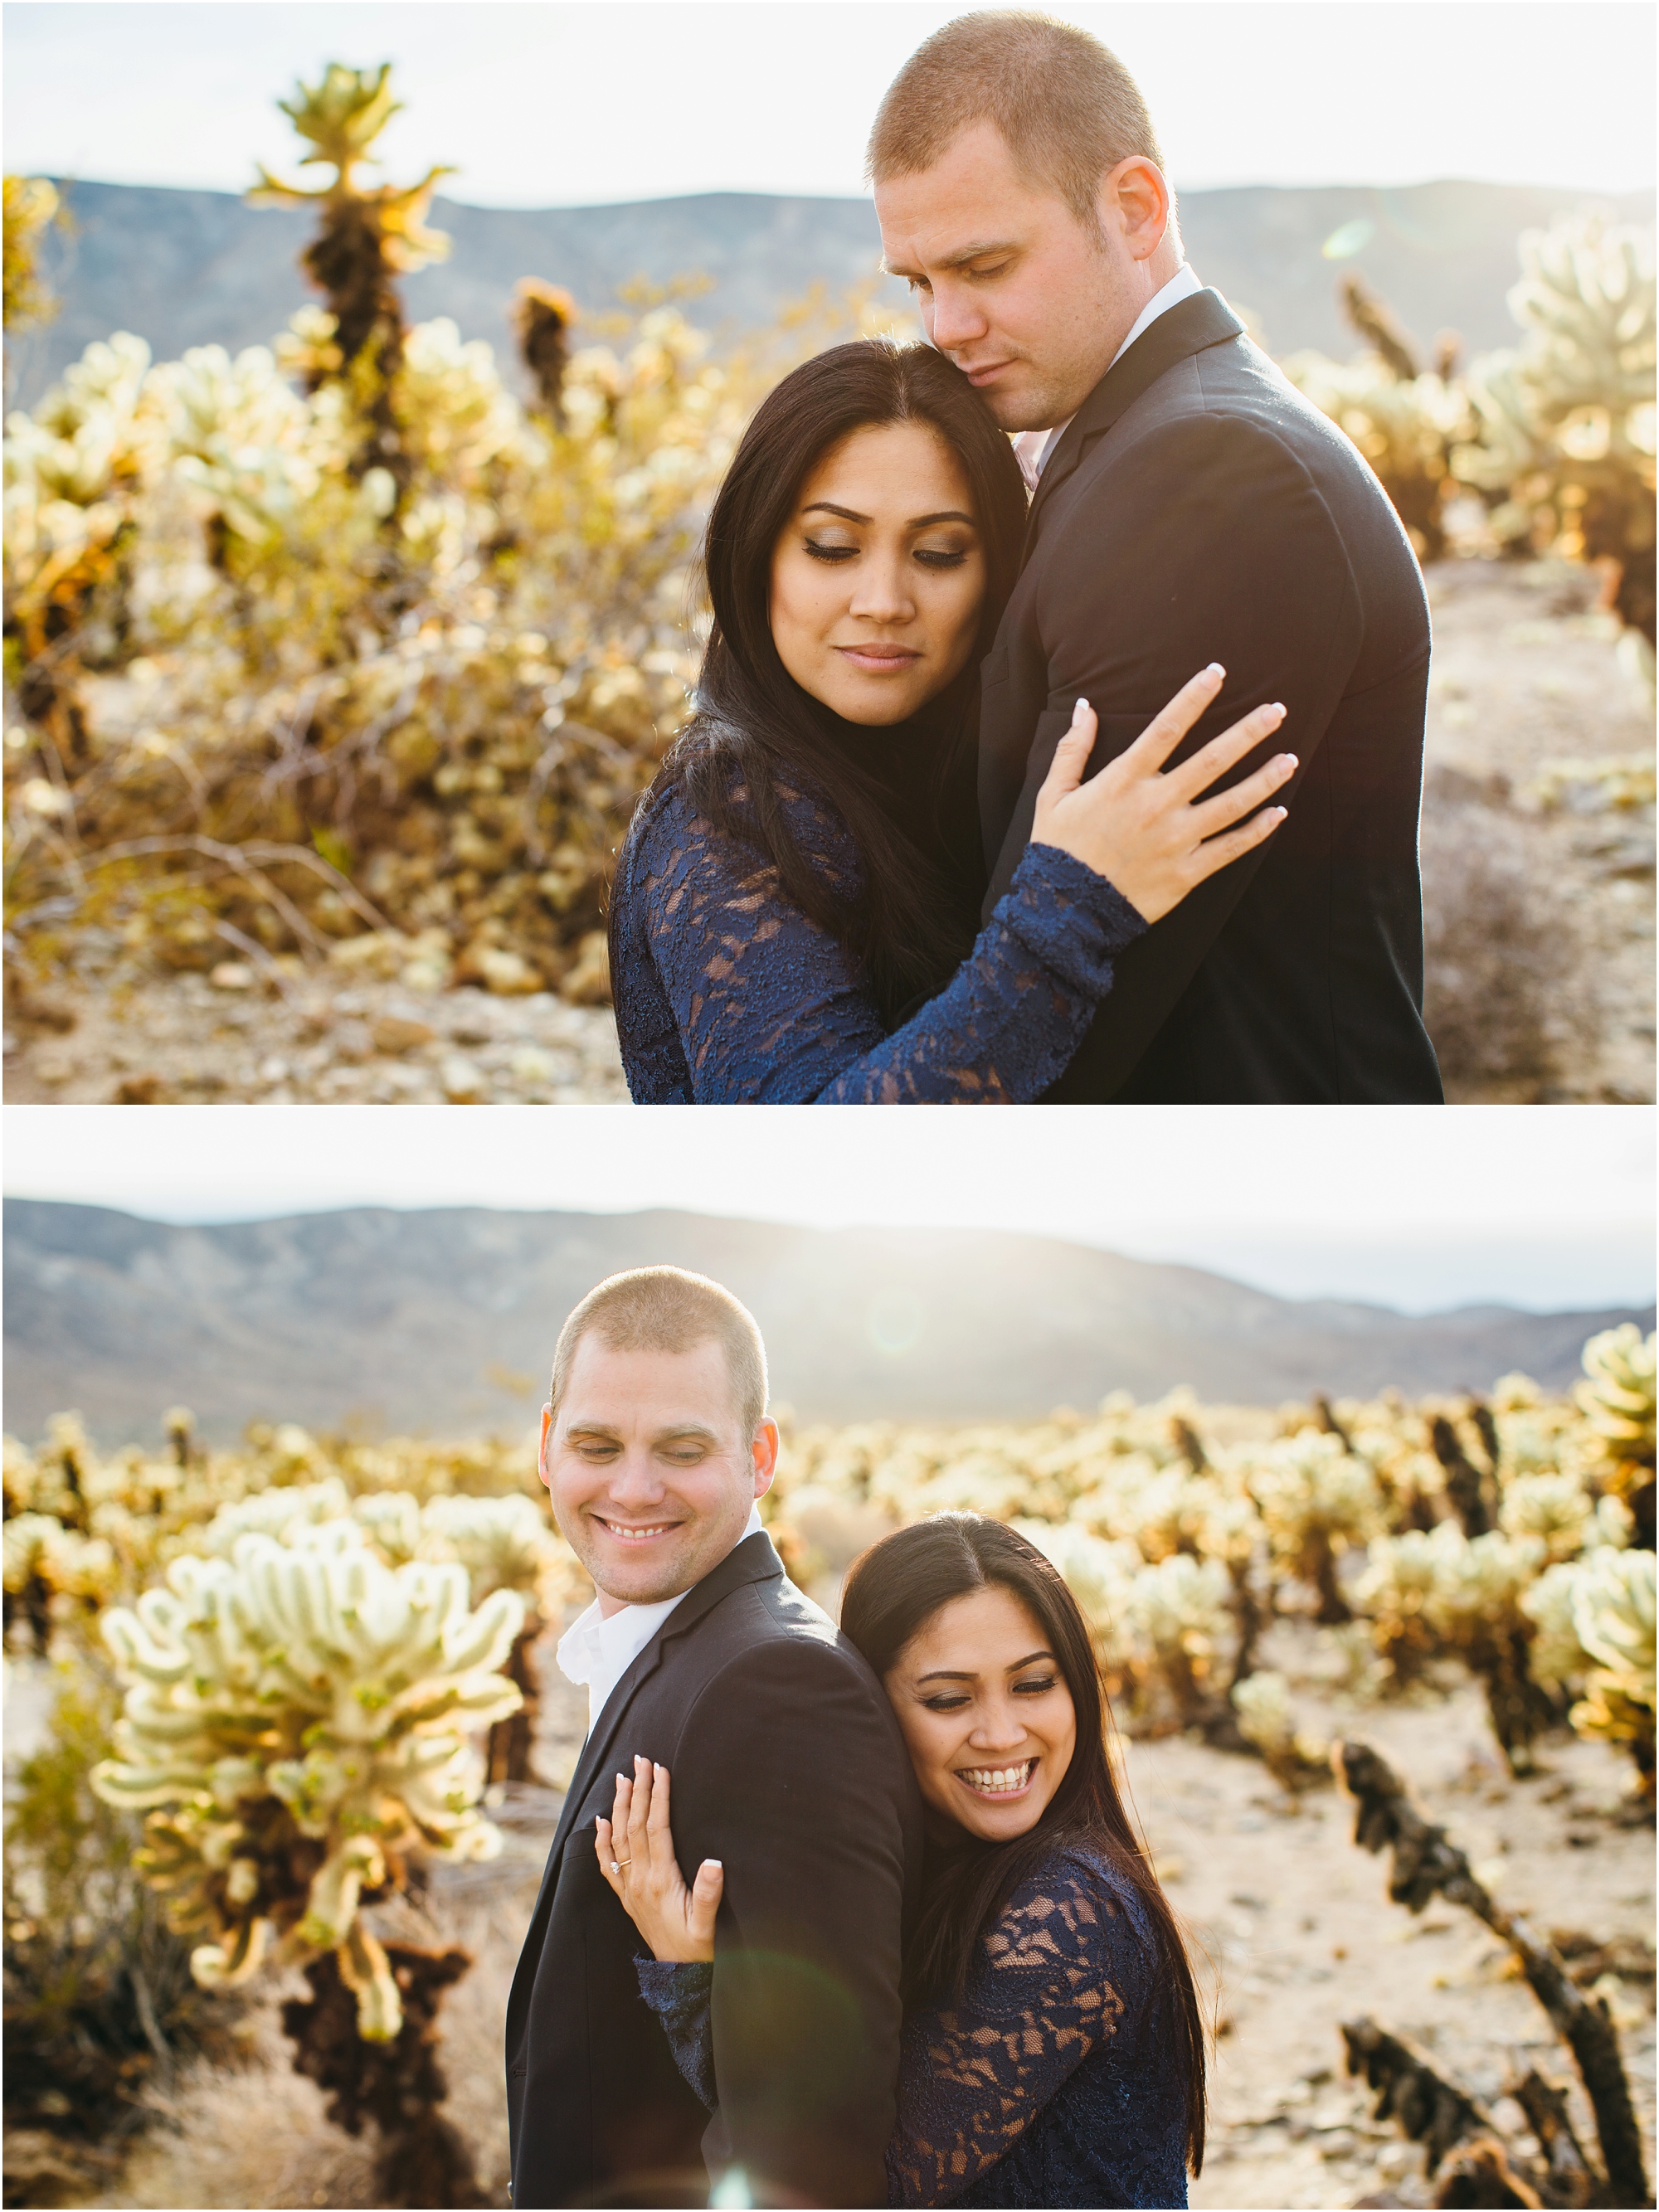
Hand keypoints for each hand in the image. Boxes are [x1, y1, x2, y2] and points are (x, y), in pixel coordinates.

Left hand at [594, 1754, 723, 1963]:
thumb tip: (713, 1862)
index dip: (658, 1796)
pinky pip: (608, 1864)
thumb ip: (708, 1894)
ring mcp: (631, 1889)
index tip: (660, 1769)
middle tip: (640, 1760)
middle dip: (638, 1790)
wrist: (679, 1979)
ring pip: (620, 1839)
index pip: (656, 1828)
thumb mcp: (709, 1925)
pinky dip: (602, 1840)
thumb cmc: (698, 1950)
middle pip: (635, 1826)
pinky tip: (601, 1821)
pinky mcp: (627, 1898)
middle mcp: (640, 1880)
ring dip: (621, 1806)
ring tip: (622, 1779)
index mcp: (661, 1880)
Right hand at [1030, 665, 1294, 924]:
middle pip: (1212, 761)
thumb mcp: (1055, 794)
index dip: (1193, 698)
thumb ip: (1073, 748)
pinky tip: (1279, 813)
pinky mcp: (1186, 873)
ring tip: (1290, 759)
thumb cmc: (1058, 849)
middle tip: (1277, 711)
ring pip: (1231, 804)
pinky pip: (1230, 848)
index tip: (1217, 673)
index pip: (1166, 729)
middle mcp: (1156, 806)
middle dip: (1248, 732)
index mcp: (1123, 781)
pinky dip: (1257, 831)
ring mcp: (1175, 840)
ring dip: (1264, 779)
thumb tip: (1085, 706)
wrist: (1064, 912)